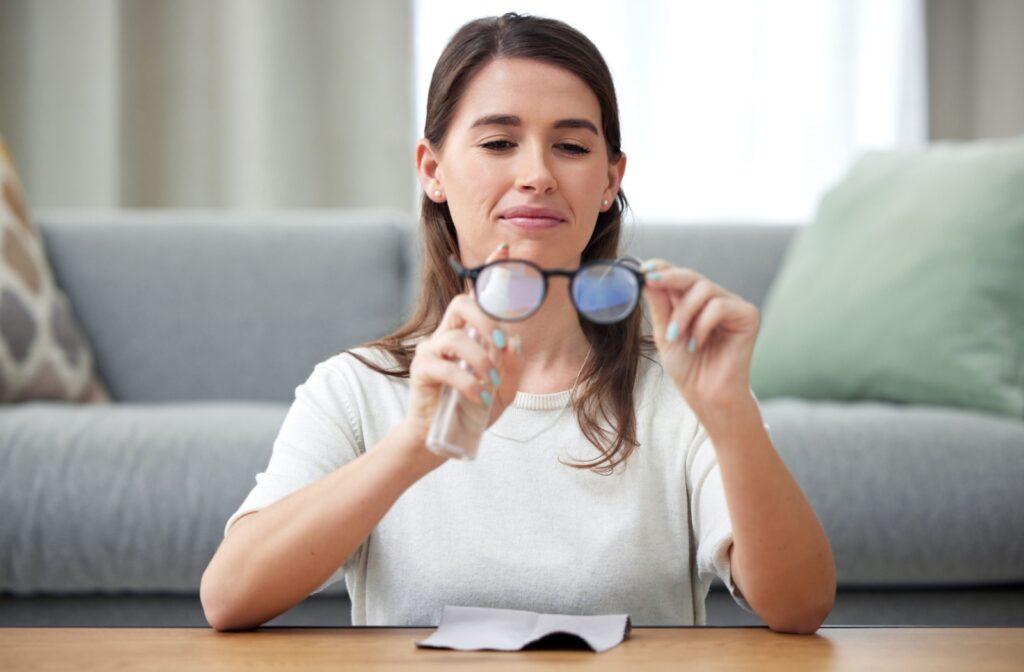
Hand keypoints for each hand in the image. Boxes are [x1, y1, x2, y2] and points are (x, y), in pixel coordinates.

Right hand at [404, 244, 523, 452]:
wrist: (438, 439)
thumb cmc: (470, 410)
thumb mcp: (503, 392)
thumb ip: (512, 368)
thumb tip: (513, 343)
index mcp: (469, 334)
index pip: (478, 296)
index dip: (490, 271)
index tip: (505, 249)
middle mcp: (448, 335)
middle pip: (463, 303)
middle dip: (486, 319)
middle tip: (500, 344)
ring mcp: (431, 351)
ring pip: (455, 337)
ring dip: (480, 360)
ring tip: (490, 384)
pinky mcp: (421, 371)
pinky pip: (444, 367)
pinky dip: (467, 382)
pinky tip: (478, 397)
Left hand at [641, 259, 759, 412]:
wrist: (706, 396)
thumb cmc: (687, 369)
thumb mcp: (665, 333)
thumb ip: (660, 305)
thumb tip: (647, 276)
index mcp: (695, 302)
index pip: (680, 276)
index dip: (662, 268)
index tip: (643, 269)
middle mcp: (716, 300)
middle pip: (692, 276)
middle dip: (669, 278)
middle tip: (649, 281)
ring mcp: (733, 306)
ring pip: (704, 288)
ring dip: (684, 312)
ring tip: (677, 336)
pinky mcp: (748, 316)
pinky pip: (719, 306)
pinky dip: (702, 324)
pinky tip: (696, 344)